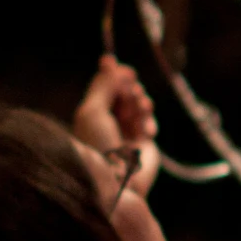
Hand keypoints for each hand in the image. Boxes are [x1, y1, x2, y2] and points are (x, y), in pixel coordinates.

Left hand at [71, 57, 160, 197]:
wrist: (117, 179)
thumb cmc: (98, 146)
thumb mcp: (93, 110)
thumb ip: (102, 86)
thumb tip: (109, 63)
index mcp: (90, 115)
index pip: (101, 88)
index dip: (108, 74)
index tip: (111, 62)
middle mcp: (108, 123)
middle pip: (122, 93)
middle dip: (128, 87)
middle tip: (131, 86)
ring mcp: (127, 133)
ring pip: (138, 105)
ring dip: (140, 101)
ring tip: (140, 104)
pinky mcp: (144, 143)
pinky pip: (149, 122)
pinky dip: (148, 120)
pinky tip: (145, 129)